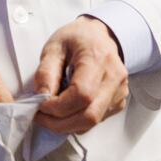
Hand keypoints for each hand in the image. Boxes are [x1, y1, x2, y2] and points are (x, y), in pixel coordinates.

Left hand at [33, 17, 128, 134]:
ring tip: (51, 112)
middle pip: (89, 115)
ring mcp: (119, 91)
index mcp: (98, 59)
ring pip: (93, 122)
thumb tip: (42, 99)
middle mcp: (114, 77)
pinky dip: (77, 121)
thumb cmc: (76, 39)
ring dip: (67, 124)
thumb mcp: (54, 47)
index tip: (40, 104)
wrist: (99, 36)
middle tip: (41, 116)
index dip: (58, 107)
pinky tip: (67, 108)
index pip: (82, 95)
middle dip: (60, 123)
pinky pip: (96, 120)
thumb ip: (45, 73)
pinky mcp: (118, 102)